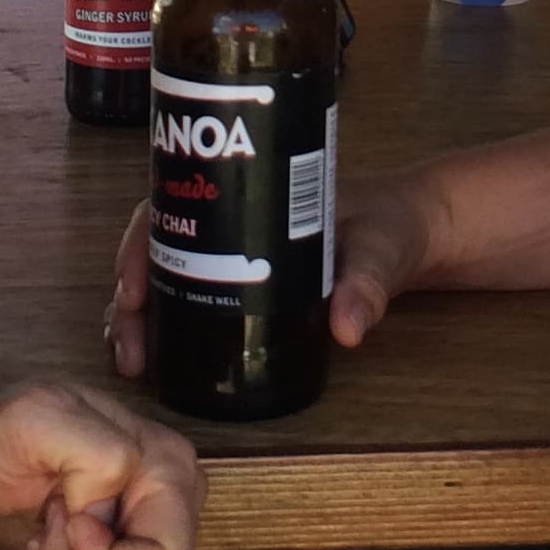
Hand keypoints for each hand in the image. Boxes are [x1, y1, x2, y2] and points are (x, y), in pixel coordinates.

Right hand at [111, 169, 435, 372]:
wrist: (421, 233)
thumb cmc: (396, 225)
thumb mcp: (384, 248)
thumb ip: (369, 284)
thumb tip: (347, 329)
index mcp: (250, 188)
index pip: (172, 200)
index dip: (139, 242)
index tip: (130, 289)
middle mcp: (232, 217)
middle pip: (157, 244)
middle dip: (128, 293)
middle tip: (128, 344)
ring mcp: (234, 250)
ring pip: (165, 273)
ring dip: (138, 314)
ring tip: (133, 360)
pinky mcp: (245, 280)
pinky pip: (190, 294)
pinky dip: (163, 321)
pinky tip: (153, 355)